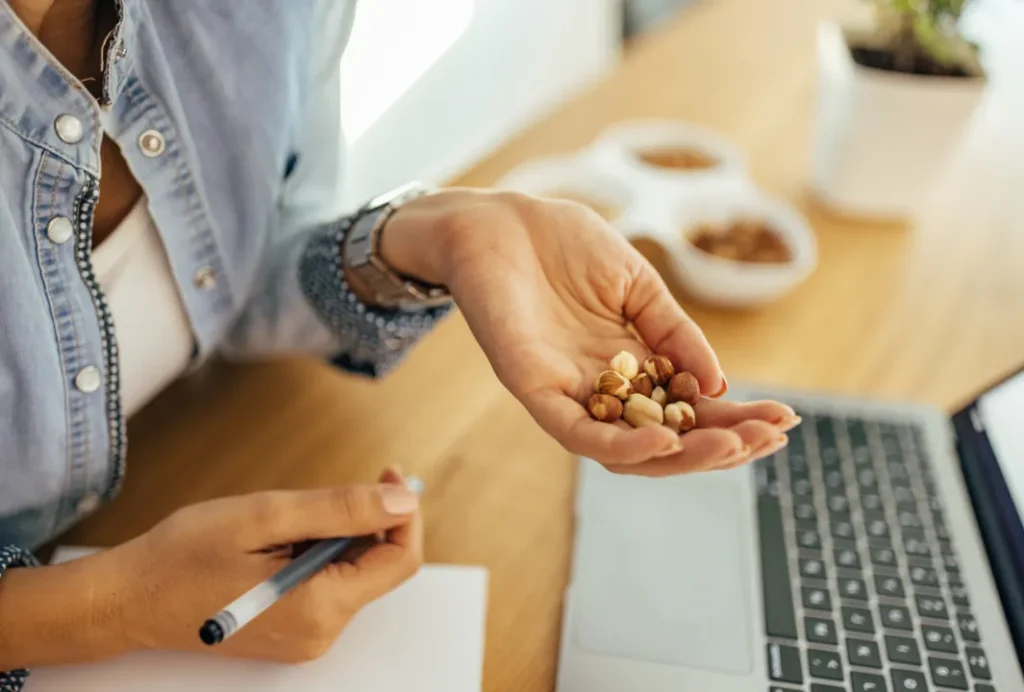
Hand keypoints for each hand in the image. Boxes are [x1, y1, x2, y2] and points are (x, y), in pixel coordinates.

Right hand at [0, 469, 421, 668]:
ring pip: (352, 571)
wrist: (128, 600)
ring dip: (335, 535)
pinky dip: (317, 554)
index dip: (402, 511)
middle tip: (319, 492)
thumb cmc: (184, 555)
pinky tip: (275, 544)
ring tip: (280, 523)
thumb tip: (403, 500)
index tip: (388, 472)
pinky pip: (327, 585)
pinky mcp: (293, 632)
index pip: (400, 560)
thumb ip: (342, 509)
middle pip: (378, 566)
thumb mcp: (266, 517)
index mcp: (321, 607)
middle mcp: (322, 634)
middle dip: (364, 520)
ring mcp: (307, 638)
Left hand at [381, 190, 799, 474]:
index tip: (784, 421)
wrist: (498, 220)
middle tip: (769, 440)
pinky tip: (664, 445)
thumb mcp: (637, 285)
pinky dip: (621, 448)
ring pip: (628, 451)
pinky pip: (579, 434)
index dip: (736, 418)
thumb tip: (720, 385)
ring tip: (733, 445)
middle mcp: (604, 389)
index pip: (689, 409)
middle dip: (721, 444)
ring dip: (682, 456)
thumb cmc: (563, 245)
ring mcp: (569, 393)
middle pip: (666, 441)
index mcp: (631, 365)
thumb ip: (675, 333)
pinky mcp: (533, 390)